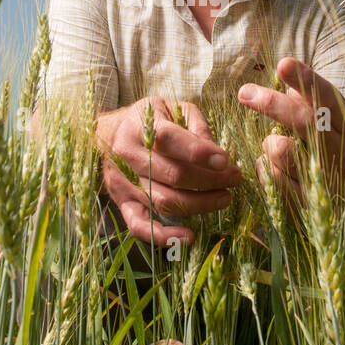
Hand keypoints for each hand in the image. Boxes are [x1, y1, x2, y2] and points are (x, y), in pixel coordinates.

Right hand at [100, 96, 242, 244]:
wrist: (109, 134)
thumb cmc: (149, 120)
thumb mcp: (172, 107)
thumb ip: (195, 125)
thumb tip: (216, 155)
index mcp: (140, 125)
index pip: (170, 139)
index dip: (199, 152)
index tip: (225, 160)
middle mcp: (128, 154)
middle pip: (172, 175)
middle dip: (210, 180)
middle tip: (235, 178)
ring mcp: (123, 181)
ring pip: (163, 200)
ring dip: (199, 204)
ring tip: (224, 198)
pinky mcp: (122, 202)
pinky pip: (139, 226)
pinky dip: (164, 236)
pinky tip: (189, 236)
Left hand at [237, 57, 344, 221]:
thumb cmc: (325, 147)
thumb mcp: (324, 120)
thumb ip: (305, 97)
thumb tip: (284, 67)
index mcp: (344, 124)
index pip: (328, 97)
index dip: (306, 79)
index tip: (283, 63)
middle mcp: (339, 151)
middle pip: (304, 122)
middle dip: (272, 104)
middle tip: (245, 92)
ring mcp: (324, 180)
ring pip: (281, 151)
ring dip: (270, 144)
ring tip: (277, 146)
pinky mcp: (306, 204)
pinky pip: (270, 178)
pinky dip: (265, 168)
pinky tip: (276, 169)